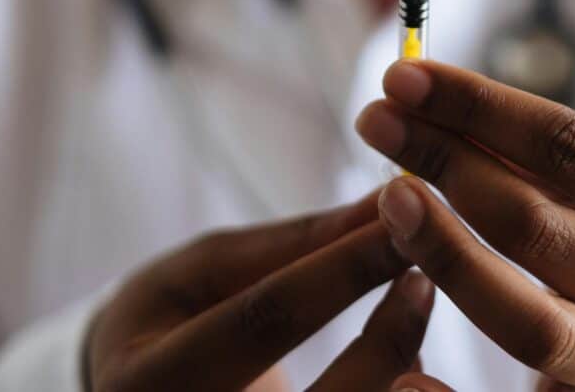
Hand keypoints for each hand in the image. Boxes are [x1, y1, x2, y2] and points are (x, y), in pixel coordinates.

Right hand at [86, 191, 435, 391]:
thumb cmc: (167, 321)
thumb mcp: (206, 271)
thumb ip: (293, 244)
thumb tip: (384, 201)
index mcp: (149, 381)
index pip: (264, 320)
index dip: (341, 269)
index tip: (401, 223)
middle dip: (386, 340)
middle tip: (425, 279)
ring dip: (401, 377)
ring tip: (417, 318)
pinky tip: (404, 369)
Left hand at [356, 61, 574, 390]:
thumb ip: (539, 147)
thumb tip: (422, 99)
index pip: (574, 148)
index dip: (480, 108)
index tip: (405, 76)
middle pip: (541, 228)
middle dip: (446, 165)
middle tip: (378, 123)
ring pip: (528, 322)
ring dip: (443, 252)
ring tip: (387, 198)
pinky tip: (407, 378)